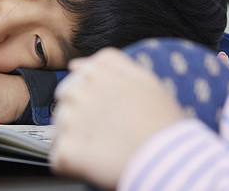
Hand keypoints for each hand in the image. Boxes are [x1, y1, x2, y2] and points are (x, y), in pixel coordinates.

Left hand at [49, 48, 183, 188]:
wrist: (169, 159)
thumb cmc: (162, 121)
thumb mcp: (144, 78)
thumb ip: (110, 63)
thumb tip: (75, 64)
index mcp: (97, 71)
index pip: (77, 77)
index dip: (92, 96)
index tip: (106, 110)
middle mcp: (79, 90)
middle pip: (66, 101)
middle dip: (80, 115)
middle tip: (106, 131)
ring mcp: (70, 120)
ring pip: (60, 128)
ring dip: (76, 139)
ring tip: (105, 147)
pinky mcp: (67, 150)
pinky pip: (59, 157)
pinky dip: (74, 164)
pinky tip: (96, 163)